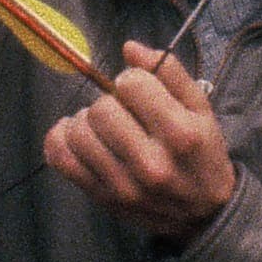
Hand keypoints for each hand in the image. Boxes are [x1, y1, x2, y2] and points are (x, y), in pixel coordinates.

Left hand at [44, 43, 238, 242]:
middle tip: (122, 111)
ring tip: (103, 125)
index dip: (132, 80)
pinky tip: (75, 134)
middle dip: (109, 101)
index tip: (139, 91)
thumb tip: (129, 47)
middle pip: (102, 109)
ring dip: (86, 120)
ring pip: (78, 132)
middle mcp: (152, 163)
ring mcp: (124, 185)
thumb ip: (170, 72)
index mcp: (181, 135)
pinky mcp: (102, 197)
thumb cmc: (201, 153)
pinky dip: (59, 139)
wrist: (203, 213)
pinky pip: (60, 159)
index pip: (132, 85)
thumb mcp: (200, 109)